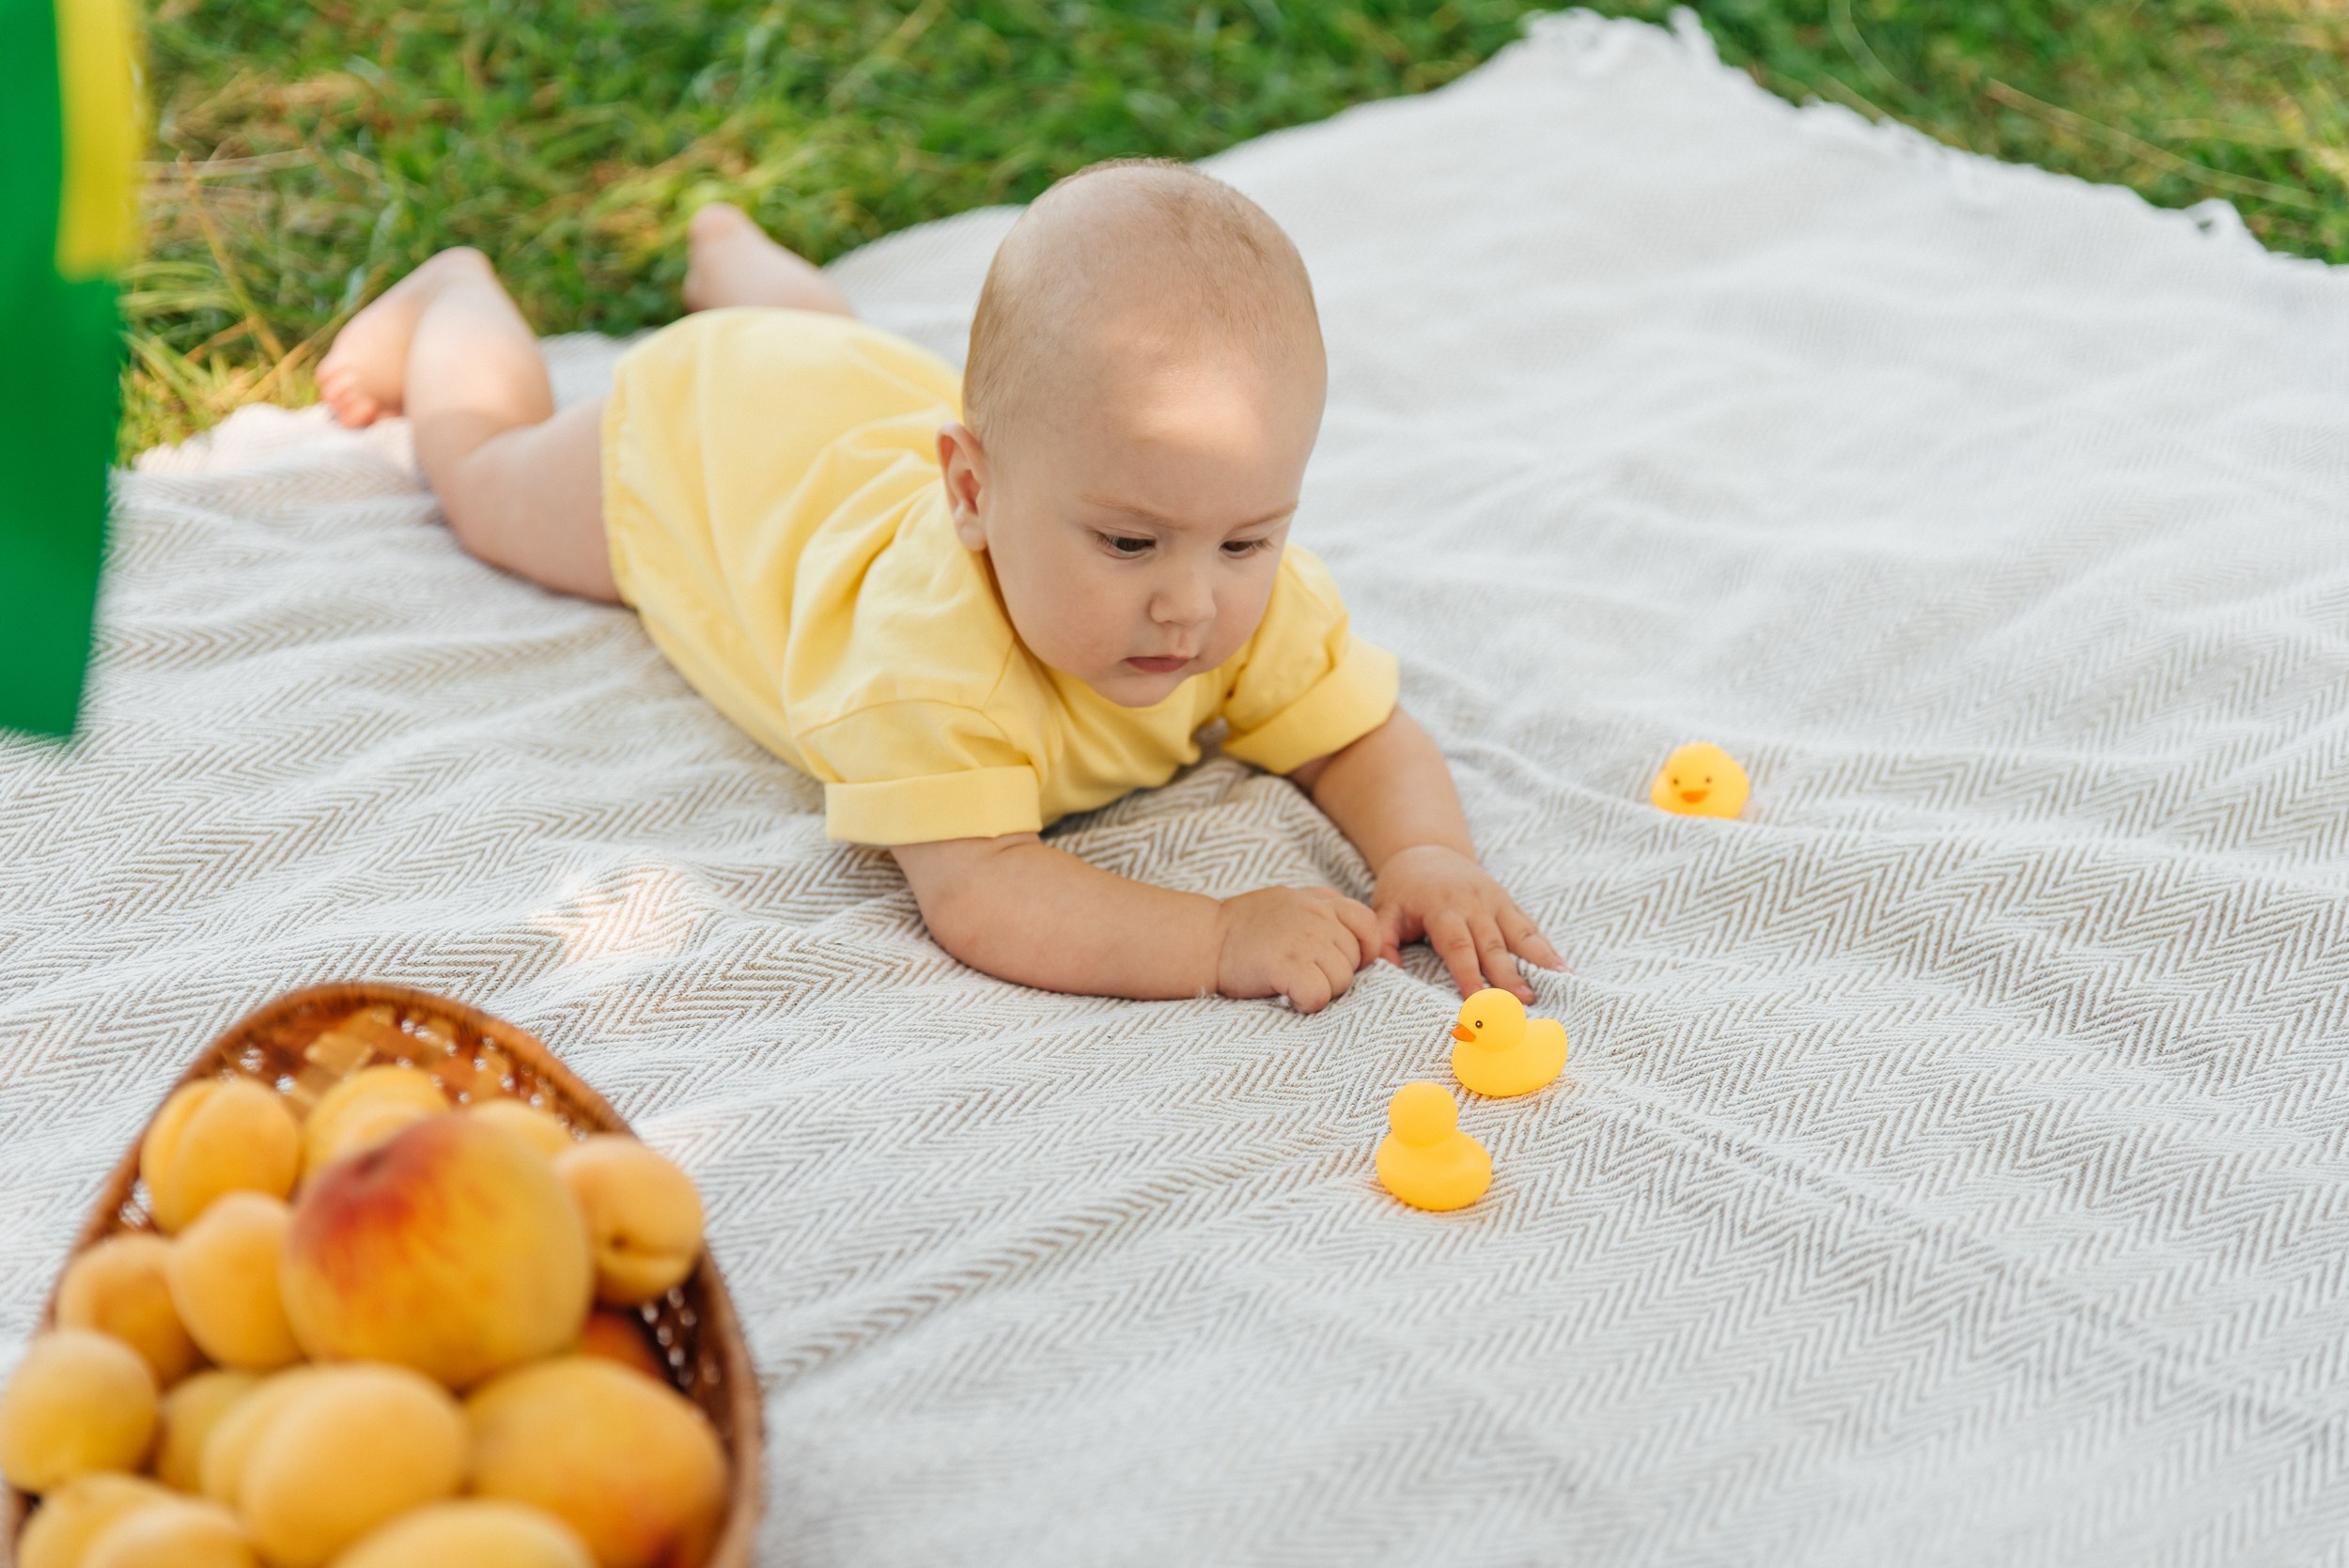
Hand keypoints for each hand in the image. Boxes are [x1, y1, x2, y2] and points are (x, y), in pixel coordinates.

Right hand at [1214, 886, 1379, 1013]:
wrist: (1205, 940)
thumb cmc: (1242, 925)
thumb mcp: (1285, 898)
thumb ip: (1317, 901)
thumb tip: (1340, 904)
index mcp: (1318, 903)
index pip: (1367, 924)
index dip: (1363, 948)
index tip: (1340, 960)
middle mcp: (1316, 919)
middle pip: (1354, 960)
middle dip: (1334, 974)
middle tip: (1303, 974)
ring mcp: (1304, 942)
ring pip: (1341, 981)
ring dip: (1321, 990)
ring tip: (1293, 983)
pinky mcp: (1288, 966)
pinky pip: (1320, 996)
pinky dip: (1307, 1003)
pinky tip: (1290, 997)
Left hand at [1371, 844, 1562, 1000]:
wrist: (1426, 850)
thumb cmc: (1403, 888)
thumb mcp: (1384, 909)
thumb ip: (1384, 940)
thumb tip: (1386, 971)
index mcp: (1442, 907)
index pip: (1457, 946)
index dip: (1468, 975)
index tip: (1478, 1002)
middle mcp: (1473, 904)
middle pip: (1493, 945)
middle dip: (1509, 975)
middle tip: (1524, 1003)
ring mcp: (1495, 901)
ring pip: (1520, 933)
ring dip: (1540, 959)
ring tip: (1561, 982)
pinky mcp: (1507, 902)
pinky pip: (1529, 926)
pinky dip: (1546, 948)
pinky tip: (1562, 968)